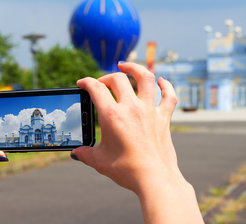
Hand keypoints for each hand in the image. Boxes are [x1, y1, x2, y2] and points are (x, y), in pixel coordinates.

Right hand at [73, 62, 201, 223]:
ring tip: (125, 65)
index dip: (86, 82)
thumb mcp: (100, 161)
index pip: (96, 88)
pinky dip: (166, 85)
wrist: (155, 179)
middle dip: (106, 78)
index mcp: (112, 116)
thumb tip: (76, 152)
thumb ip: (85, 154)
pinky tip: (161, 81)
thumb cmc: (127, 171)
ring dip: (134, 68)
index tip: (82, 84)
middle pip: (117, 79)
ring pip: (145, 78)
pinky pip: (169, 96)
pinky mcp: (164, 118)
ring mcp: (150, 111)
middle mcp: (131, 108)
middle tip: (101, 84)